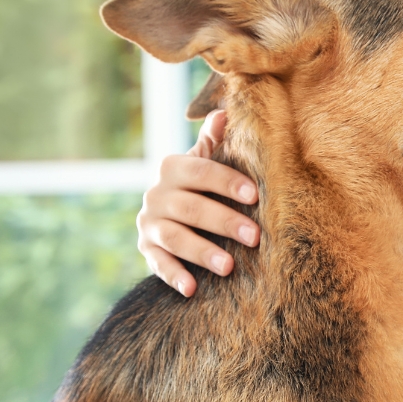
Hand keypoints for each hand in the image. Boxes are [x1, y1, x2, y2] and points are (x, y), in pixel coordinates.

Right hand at [136, 110, 259, 296]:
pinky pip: (158, 263)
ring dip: (202, 252)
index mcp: (173, 167)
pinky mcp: (146, 249)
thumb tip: (225, 112)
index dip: (227, 182)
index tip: (255, 195)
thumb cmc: (201, 185)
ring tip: (229, 267)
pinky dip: (173, 276)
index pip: (201, 171)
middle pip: (191, 207)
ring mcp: (149, 223)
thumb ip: (215, 140)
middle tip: (255, 237)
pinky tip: (192, 289)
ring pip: (175, 237)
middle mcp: (156, 194)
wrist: (168, 212)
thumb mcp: (206, 161)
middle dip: (224, 221)